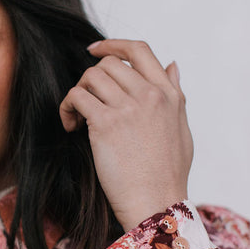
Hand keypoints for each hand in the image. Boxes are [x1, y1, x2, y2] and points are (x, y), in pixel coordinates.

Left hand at [59, 39, 193, 231]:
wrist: (156, 203)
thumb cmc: (168, 174)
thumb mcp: (182, 128)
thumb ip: (177, 94)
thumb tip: (172, 64)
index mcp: (169, 94)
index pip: (139, 50)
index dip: (112, 45)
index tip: (94, 51)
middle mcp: (150, 95)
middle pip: (109, 64)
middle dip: (90, 79)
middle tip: (85, 102)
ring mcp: (129, 107)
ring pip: (90, 77)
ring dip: (78, 94)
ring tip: (77, 118)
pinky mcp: (106, 124)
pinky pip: (77, 97)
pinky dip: (67, 108)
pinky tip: (71, 126)